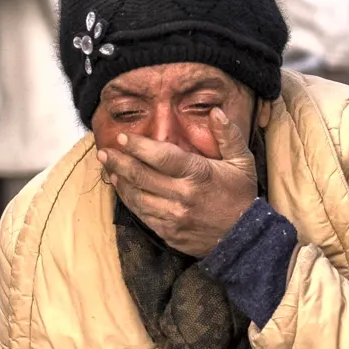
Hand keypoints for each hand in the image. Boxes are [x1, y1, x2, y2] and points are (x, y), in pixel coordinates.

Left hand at [101, 128, 257, 256]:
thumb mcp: (242, 161)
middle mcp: (182, 196)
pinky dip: (128, 200)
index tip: (123, 138)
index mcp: (198, 174)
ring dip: (120, 181)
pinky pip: (142, 215)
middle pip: (141, 176)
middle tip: (105, 151)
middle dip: (119, 162)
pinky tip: (122, 188)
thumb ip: (228, 135)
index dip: (138, 146)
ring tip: (108, 167)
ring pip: (137, 197)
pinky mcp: (168, 232)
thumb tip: (215, 111)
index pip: (161, 157)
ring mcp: (173, 217)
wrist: (244, 238)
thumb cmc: (241, 195)